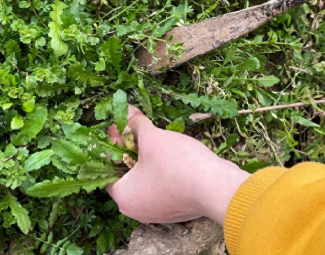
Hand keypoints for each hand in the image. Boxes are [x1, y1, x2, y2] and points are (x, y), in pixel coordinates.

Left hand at [106, 106, 249, 224]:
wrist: (217, 187)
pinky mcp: (178, 209)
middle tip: (137, 128)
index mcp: (124, 198)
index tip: (120, 125)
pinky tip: (172, 153)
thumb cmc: (178, 165)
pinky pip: (164, 187)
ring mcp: (159, 212)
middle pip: (127, 174)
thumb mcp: (152, 138)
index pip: (108, 168)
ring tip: (155, 137)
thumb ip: (135, 125)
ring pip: (147, 181)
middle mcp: (138, 210)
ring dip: (149, 159)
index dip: (113, 142)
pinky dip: (164, 170)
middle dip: (132, 149)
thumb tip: (125, 111)